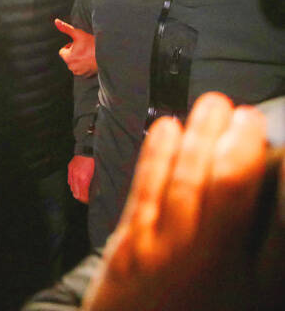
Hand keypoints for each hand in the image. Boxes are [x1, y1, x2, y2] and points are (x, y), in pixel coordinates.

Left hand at [55, 18, 96, 76]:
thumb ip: (66, 28)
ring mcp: (80, 72)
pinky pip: (83, 69)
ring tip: (89, 53)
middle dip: (75, 52)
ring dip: (80, 58)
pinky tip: (92, 59)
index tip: (78, 43)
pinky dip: (86, 65)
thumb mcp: (78, 33)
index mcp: (68, 58)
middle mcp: (72, 67)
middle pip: (69, 57)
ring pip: (76, 63)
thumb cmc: (93, 44)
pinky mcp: (87, 75)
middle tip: (85, 48)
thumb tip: (56, 21)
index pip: (63, 51)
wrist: (108, 54)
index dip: (70, 46)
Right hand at [68, 155, 94, 203]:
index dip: (85, 200)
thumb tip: (91, 191)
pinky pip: (69, 180)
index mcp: (84, 179)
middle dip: (81, 198)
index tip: (88, 201)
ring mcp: (72, 172)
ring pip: (72, 187)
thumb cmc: (94, 162)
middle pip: (76, 193)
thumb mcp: (95, 174)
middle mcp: (77, 177)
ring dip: (76, 192)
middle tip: (85, 200)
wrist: (88, 149)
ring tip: (80, 195)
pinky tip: (75, 187)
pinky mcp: (70, 168)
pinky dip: (72, 185)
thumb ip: (91, 183)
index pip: (83, 194)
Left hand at [83, 93, 267, 310]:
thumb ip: (269, 248)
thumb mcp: (253, 295)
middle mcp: (202, 259)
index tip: (275, 140)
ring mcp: (160, 252)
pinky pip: (144, 191)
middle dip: (234, 142)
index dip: (273, 171)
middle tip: (244, 112)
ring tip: (213, 105)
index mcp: (241, 275)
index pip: (267, 214)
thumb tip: (278, 194)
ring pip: (184, 182)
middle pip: (224, 187)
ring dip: (199, 138)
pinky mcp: (127, 246)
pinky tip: (168, 128)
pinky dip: (157, 157)